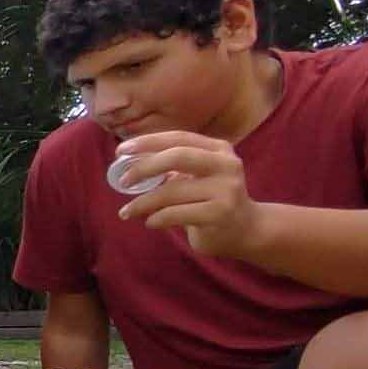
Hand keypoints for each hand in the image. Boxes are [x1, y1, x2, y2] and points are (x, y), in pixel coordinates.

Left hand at [111, 132, 269, 259]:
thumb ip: (172, 166)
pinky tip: (150, 222)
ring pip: (171, 191)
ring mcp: (226, 189)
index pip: (178, 138)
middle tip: (123, 181)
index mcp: (219, 149)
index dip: (147, 142)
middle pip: (177, 156)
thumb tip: (128, 162)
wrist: (247, 230)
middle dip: (144, 167)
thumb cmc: (213, 200)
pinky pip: (176, 214)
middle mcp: (226, 164)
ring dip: (142, 202)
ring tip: (127, 211)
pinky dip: (156, 218)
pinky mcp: (220, 214)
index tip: (120, 151)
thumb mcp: (198, 176)